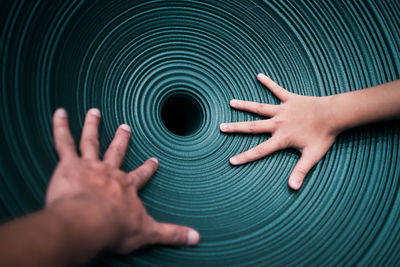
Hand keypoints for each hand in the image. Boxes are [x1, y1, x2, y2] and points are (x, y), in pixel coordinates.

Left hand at [47, 108, 199, 253]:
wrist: (89, 223)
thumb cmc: (114, 228)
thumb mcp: (147, 232)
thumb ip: (171, 233)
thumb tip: (196, 238)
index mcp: (126, 187)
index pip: (141, 175)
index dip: (148, 168)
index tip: (153, 160)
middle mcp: (109, 172)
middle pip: (117, 151)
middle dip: (122, 139)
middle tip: (125, 126)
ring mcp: (89, 166)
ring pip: (91, 141)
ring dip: (93, 126)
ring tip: (94, 112)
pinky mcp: (70, 165)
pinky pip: (64, 142)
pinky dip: (61, 127)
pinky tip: (59, 113)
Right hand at [220, 74, 336, 189]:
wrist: (333, 115)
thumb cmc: (323, 136)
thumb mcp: (312, 156)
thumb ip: (301, 171)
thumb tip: (293, 187)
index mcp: (282, 138)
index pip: (260, 150)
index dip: (245, 156)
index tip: (232, 160)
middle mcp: (278, 123)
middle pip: (252, 126)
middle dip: (235, 128)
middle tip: (221, 127)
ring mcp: (282, 110)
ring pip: (259, 107)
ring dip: (245, 105)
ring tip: (231, 102)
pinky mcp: (289, 99)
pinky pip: (277, 90)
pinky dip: (268, 83)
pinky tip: (259, 75)